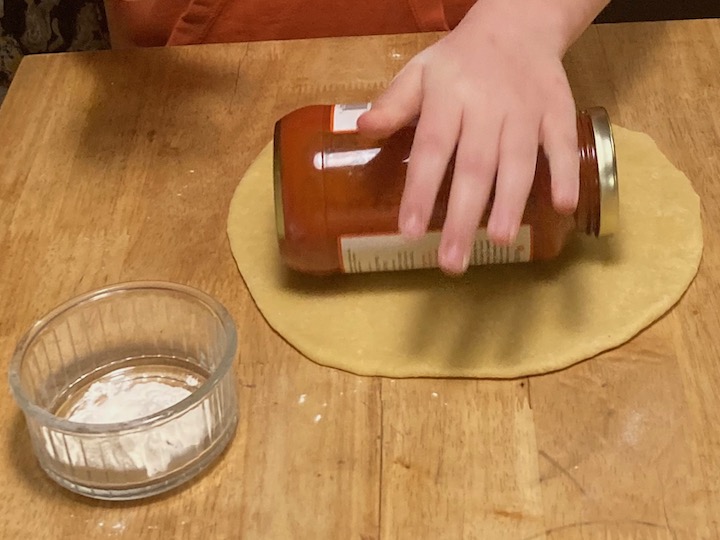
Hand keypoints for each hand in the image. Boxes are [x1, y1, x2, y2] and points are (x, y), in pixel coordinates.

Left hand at [358, 0, 580, 274]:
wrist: (518, 25)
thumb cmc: (459, 61)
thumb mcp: (420, 72)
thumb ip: (394, 104)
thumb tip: (361, 130)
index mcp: (449, 96)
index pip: (432, 149)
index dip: (420, 192)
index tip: (408, 232)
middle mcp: (488, 105)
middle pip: (475, 166)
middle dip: (462, 216)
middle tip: (452, 261)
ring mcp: (526, 109)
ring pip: (518, 160)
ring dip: (510, 202)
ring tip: (498, 240)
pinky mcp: (558, 110)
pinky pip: (561, 144)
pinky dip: (564, 173)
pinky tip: (563, 207)